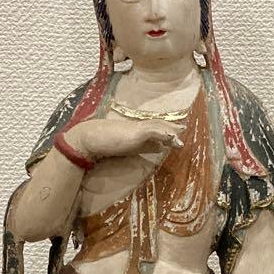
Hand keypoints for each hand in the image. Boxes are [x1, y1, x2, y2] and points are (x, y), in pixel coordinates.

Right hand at [65, 118, 183, 159]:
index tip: (175, 133)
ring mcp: (137, 128)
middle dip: (171, 127)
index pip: (154, 129)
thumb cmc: (104, 143)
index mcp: (136, 131)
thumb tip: (156, 148)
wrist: (90, 138)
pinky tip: (172, 137)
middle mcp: (138, 127)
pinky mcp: (136, 132)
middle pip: (158, 125)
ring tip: (181, 134)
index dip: (165, 130)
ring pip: (157, 126)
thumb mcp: (128, 147)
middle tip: (183, 128)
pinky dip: (163, 133)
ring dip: (170, 130)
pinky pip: (153, 131)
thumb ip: (141, 147)